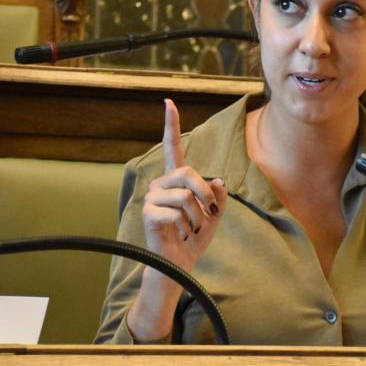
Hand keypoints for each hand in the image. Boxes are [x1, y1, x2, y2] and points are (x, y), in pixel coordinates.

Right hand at [141, 98, 226, 272]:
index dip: (171, 125)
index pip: (172, 148)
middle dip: (205, 195)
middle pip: (188, 173)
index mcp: (176, 180)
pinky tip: (179, 235)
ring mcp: (152, 197)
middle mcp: (161, 184)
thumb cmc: (194, 238)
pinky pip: (176, 213)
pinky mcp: (147, 213)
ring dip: (197, 217)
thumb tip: (217, 180)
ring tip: (190, 229)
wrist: (180, 263)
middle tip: (206, 215)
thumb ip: (218, 196)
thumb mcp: (214, 214)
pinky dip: (186, 227)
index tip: (168, 102)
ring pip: (185, 196)